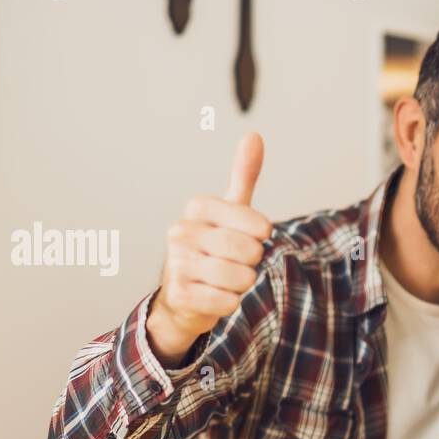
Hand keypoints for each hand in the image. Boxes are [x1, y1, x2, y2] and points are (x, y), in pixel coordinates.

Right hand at [146, 132, 273, 364]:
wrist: (183, 297)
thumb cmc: (213, 249)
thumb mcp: (229, 211)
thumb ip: (243, 176)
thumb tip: (255, 135)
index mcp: (198, 207)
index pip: (257, 225)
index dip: (261, 237)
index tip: (250, 238)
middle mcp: (181, 231)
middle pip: (249, 252)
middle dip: (252, 263)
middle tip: (235, 263)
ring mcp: (176, 263)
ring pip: (240, 278)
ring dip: (242, 285)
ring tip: (225, 280)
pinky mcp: (180, 294)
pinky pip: (227, 302)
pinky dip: (229, 303)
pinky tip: (215, 297)